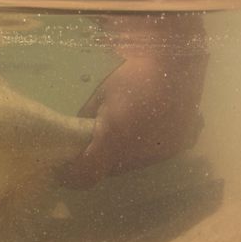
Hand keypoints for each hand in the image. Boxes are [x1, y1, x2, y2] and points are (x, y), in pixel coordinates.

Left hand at [61, 14, 207, 187]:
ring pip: (132, 165)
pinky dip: (144, 147)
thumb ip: (85, 122)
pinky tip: (145, 128)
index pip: (86, 176)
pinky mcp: (179, 147)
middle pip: (109, 171)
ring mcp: (162, 153)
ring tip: (121, 131)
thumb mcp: (99, 97)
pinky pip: (154, 155)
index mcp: (113, 140)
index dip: (71, 178)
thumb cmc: (130, 76)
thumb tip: (75, 138)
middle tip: (88, 147)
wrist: (173, 63)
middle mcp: (138, 154)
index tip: (61, 171)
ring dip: (121, 156)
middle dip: (96, 163)